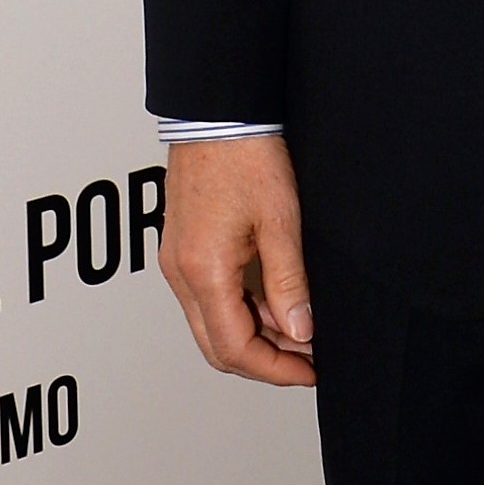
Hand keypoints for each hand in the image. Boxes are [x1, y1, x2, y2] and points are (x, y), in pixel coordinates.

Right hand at [160, 133, 315, 388]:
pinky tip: (272, 302)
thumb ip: (289, 283)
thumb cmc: (245, 156)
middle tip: (305, 360)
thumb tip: (300, 330)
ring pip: (210, 325)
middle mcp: (179, 272)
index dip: (275, 369)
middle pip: (216, 347)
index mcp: (202, 270)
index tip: (308, 371)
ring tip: (298, 328)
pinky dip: (239, 311)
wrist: (218, 113)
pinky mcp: (180, 248)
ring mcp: (175, 261)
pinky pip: (205, 298)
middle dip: (263, 362)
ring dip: (252, 336)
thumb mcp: (280, 222)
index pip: (234, 348)